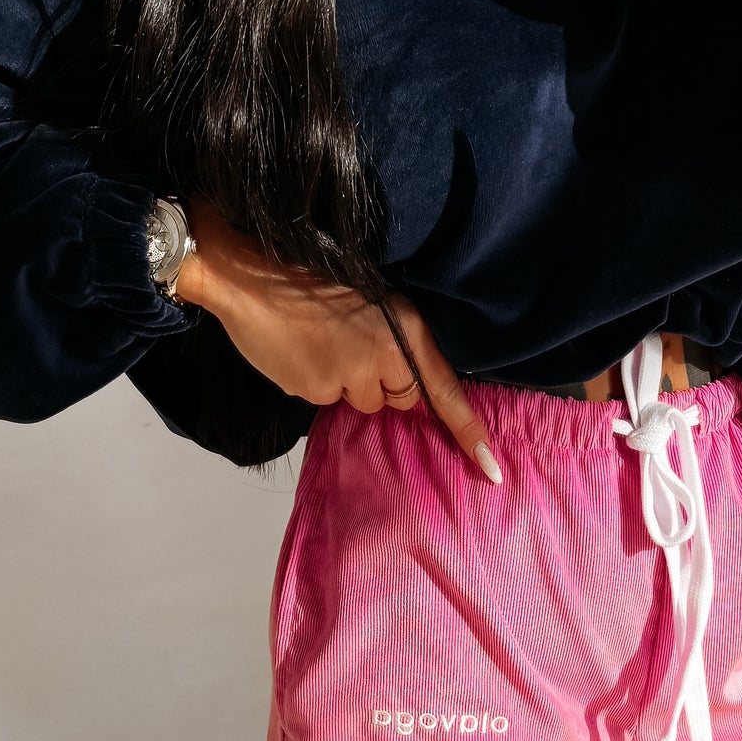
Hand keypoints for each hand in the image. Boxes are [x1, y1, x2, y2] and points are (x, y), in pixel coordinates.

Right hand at [176, 206, 501, 481]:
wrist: (251, 272)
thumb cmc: (312, 275)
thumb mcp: (370, 299)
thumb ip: (393, 341)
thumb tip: (397, 384)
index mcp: (405, 327)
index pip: (445, 390)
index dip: (469, 430)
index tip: (490, 468)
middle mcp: (385, 355)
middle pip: (400, 399)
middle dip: (383, 383)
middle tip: (351, 344)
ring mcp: (350, 376)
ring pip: (362, 403)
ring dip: (347, 384)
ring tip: (320, 343)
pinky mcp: (316, 390)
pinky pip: (326, 402)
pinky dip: (316, 384)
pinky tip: (299, 352)